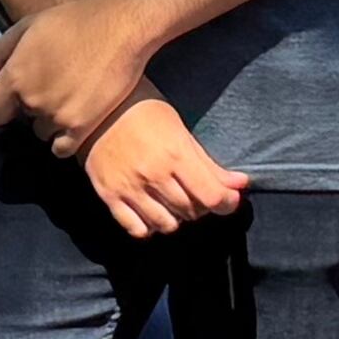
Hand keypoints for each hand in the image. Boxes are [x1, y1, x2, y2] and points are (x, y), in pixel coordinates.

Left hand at [0, 0, 161, 155]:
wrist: (120, 25)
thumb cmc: (73, 19)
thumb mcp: (27, 26)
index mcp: (15, 76)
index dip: (0, 107)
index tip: (13, 99)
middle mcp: (33, 100)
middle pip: (21, 120)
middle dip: (30, 106)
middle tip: (52, 85)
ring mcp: (59, 116)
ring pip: (42, 132)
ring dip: (50, 120)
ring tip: (69, 96)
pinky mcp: (84, 126)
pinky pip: (62, 149)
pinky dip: (64, 140)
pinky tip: (73, 122)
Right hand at [78, 96, 244, 238]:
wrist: (97, 109)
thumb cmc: (144, 113)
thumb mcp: (180, 131)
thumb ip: (209, 164)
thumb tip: (241, 184)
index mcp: (175, 155)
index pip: (211, 196)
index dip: (226, 204)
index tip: (228, 201)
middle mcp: (153, 175)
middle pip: (190, 212)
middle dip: (201, 207)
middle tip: (196, 194)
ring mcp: (129, 188)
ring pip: (166, 225)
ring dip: (176, 218)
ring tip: (173, 203)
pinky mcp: (109, 196)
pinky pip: (136, 229)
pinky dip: (149, 227)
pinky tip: (151, 212)